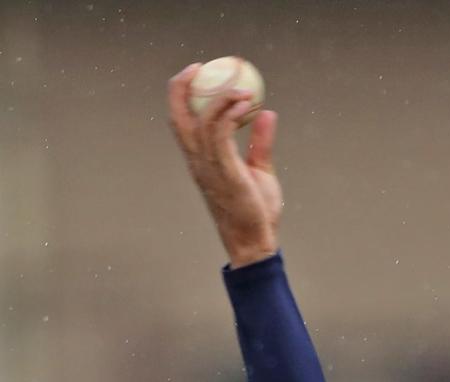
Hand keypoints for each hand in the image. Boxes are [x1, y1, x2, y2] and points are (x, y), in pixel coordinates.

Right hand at [167, 63, 281, 266]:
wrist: (255, 243)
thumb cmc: (256, 213)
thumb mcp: (260, 171)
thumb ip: (260, 143)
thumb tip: (267, 113)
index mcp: (201, 161)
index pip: (181, 122)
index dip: (181, 94)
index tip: (196, 73)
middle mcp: (199, 162)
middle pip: (179, 116)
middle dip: (182, 87)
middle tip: (201, 66)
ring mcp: (210, 168)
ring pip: (203, 121)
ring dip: (221, 98)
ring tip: (243, 89)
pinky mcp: (226, 173)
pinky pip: (222, 134)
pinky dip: (231, 114)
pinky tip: (247, 105)